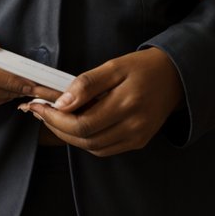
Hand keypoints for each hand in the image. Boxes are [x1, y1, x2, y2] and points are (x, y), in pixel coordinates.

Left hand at [20, 48, 183, 156]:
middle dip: (56, 127)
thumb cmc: (143, 68)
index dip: (55, 119)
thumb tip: (62, 103)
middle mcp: (134, 126)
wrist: (175, 77)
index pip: (82, 123)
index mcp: (128, 103)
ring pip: (92, 147)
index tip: (39, 106)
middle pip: (85, 138)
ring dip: (68, 135)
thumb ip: (87, 84)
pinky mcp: (138, 142)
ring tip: (55, 117)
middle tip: (41, 112)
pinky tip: (77, 125)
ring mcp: (137, 137)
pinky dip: (85, 140)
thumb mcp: (114, 66)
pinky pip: (104, 149)